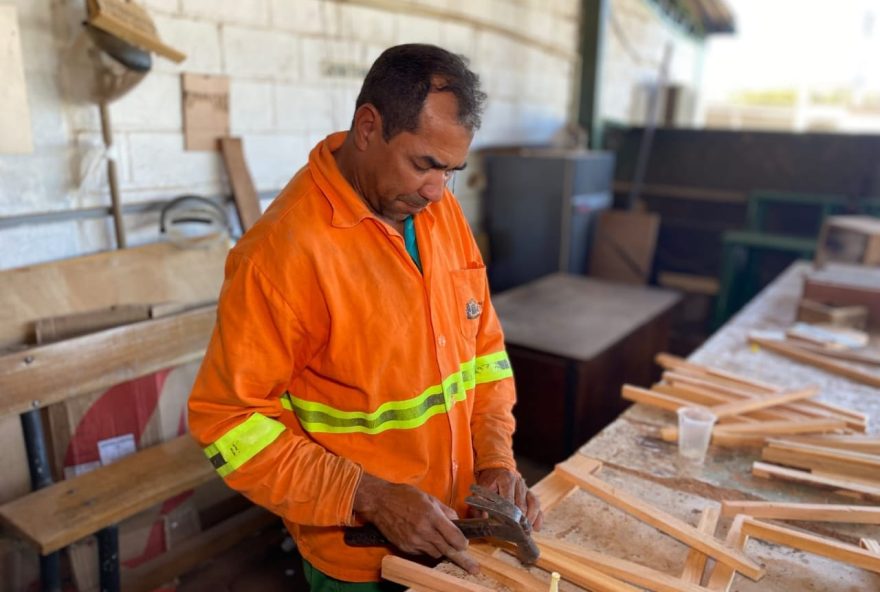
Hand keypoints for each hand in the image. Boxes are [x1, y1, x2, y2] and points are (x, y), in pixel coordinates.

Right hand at [353, 473, 478, 574]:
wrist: (380, 502)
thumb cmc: (404, 496)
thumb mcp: (428, 497)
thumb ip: (445, 511)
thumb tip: (456, 522)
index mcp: (432, 516)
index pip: (454, 537)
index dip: (462, 543)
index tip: (465, 544)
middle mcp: (424, 531)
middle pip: (447, 550)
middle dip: (460, 556)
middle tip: (471, 565)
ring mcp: (414, 541)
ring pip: (436, 554)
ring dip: (442, 550)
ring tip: (441, 544)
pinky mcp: (405, 547)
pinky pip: (422, 553)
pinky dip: (428, 549)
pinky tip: (425, 541)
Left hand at [474, 468, 542, 530]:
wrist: (497, 469)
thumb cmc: (490, 481)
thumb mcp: (482, 488)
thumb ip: (481, 502)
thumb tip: (484, 518)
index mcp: (506, 479)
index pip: (509, 499)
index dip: (507, 514)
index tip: (506, 525)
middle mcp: (519, 482)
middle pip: (522, 504)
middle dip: (519, 519)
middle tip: (516, 531)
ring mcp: (526, 488)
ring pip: (533, 504)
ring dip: (530, 519)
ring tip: (526, 531)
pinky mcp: (531, 493)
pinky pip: (537, 505)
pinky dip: (538, 517)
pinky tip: (536, 528)